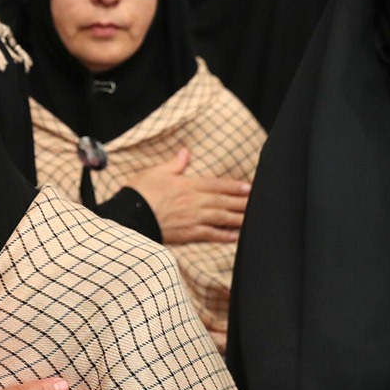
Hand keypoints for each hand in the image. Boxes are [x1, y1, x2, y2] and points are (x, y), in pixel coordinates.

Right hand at [125, 148, 250, 244]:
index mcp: (187, 185)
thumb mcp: (156, 172)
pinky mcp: (187, 234)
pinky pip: (210, 234)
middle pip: (223, 201)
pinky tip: (235, 237)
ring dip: (238, 218)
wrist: (130, 216)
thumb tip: (185, 152)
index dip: (233, 186)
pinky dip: (223, 236)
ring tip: (252, 219)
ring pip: (221, 217)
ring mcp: (192, 218)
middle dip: (242, 202)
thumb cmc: (139, 193)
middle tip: (259, 202)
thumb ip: (174, 164)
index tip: (249, 187)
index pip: (216, 184)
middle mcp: (194, 201)